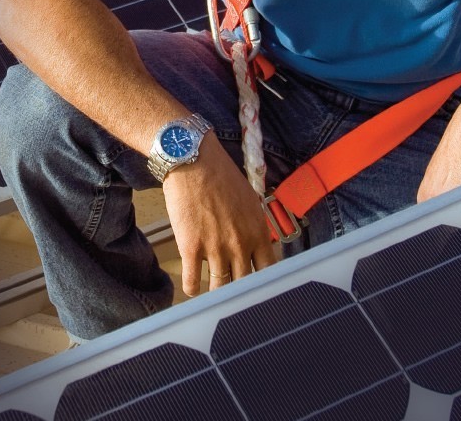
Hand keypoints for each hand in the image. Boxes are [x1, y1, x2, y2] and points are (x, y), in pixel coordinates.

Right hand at [161, 137, 281, 295]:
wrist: (193, 162)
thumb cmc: (221, 176)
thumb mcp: (250, 200)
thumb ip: (254, 226)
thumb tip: (254, 243)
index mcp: (257, 232)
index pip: (269, 270)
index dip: (265, 283)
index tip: (261, 288)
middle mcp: (239, 244)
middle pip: (245, 283)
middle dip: (241, 291)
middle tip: (237, 297)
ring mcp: (215, 248)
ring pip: (220, 287)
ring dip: (217, 294)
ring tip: (215, 296)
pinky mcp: (190, 248)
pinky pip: (193, 281)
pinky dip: (193, 289)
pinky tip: (193, 290)